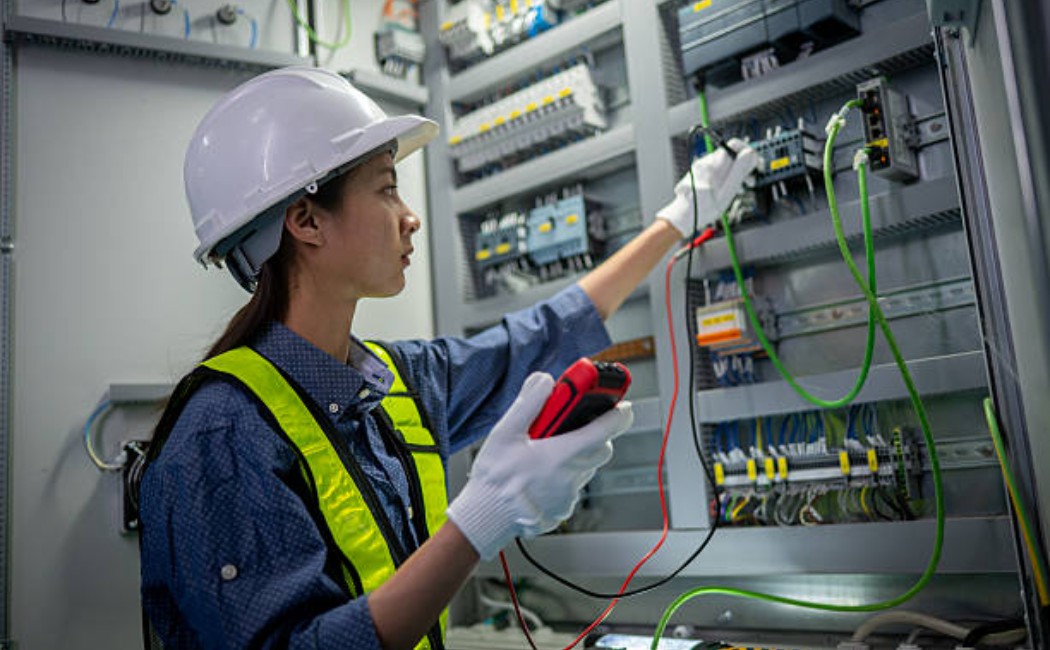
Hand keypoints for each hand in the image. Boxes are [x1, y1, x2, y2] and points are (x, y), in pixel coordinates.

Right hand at [446, 372, 632, 559]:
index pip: (605, 430)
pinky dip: (565, 476)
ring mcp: (568, 496)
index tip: (623, 406)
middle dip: (597, 435)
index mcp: (561, 454)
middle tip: (578, 425)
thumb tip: (544, 381)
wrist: (485, 517)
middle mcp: (571, 476)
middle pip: (602, 449)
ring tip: (550, 450)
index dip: (619, 415)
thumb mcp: (505, 432)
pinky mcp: (562, 509)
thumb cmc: (494, 478)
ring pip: (587, 468)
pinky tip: (542, 473)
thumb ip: (529, 402)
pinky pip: (573, 487)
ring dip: (578, 456)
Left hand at [656, 138, 759, 235]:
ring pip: (725, 162)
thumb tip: (750, 153)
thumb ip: (739, 170)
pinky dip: (725, 176)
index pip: (736, 145)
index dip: (749, 153)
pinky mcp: (699, 173)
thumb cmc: (704, 206)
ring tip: (739, 187)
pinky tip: (727, 188)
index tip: (756, 164)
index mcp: (715, 162)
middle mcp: (707, 161)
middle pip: (731, 154)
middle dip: (743, 165)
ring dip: (735, 172)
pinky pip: (717, 169)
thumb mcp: (728, 190)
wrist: (684, 216)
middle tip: (749, 180)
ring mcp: (702, 166)